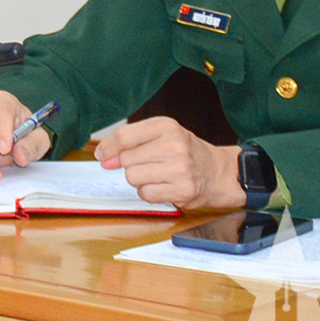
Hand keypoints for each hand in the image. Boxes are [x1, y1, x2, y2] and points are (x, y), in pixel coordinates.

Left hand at [96, 117, 245, 209]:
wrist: (218, 173)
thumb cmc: (185, 151)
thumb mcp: (162, 134)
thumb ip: (131, 141)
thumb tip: (104, 158)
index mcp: (167, 126)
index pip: (125, 136)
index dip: (108, 147)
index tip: (102, 155)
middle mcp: (175, 146)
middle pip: (127, 159)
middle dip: (128, 165)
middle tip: (145, 164)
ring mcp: (180, 169)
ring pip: (133, 178)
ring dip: (138, 180)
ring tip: (155, 175)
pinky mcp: (183, 191)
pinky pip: (146, 194)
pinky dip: (148, 193)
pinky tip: (162, 186)